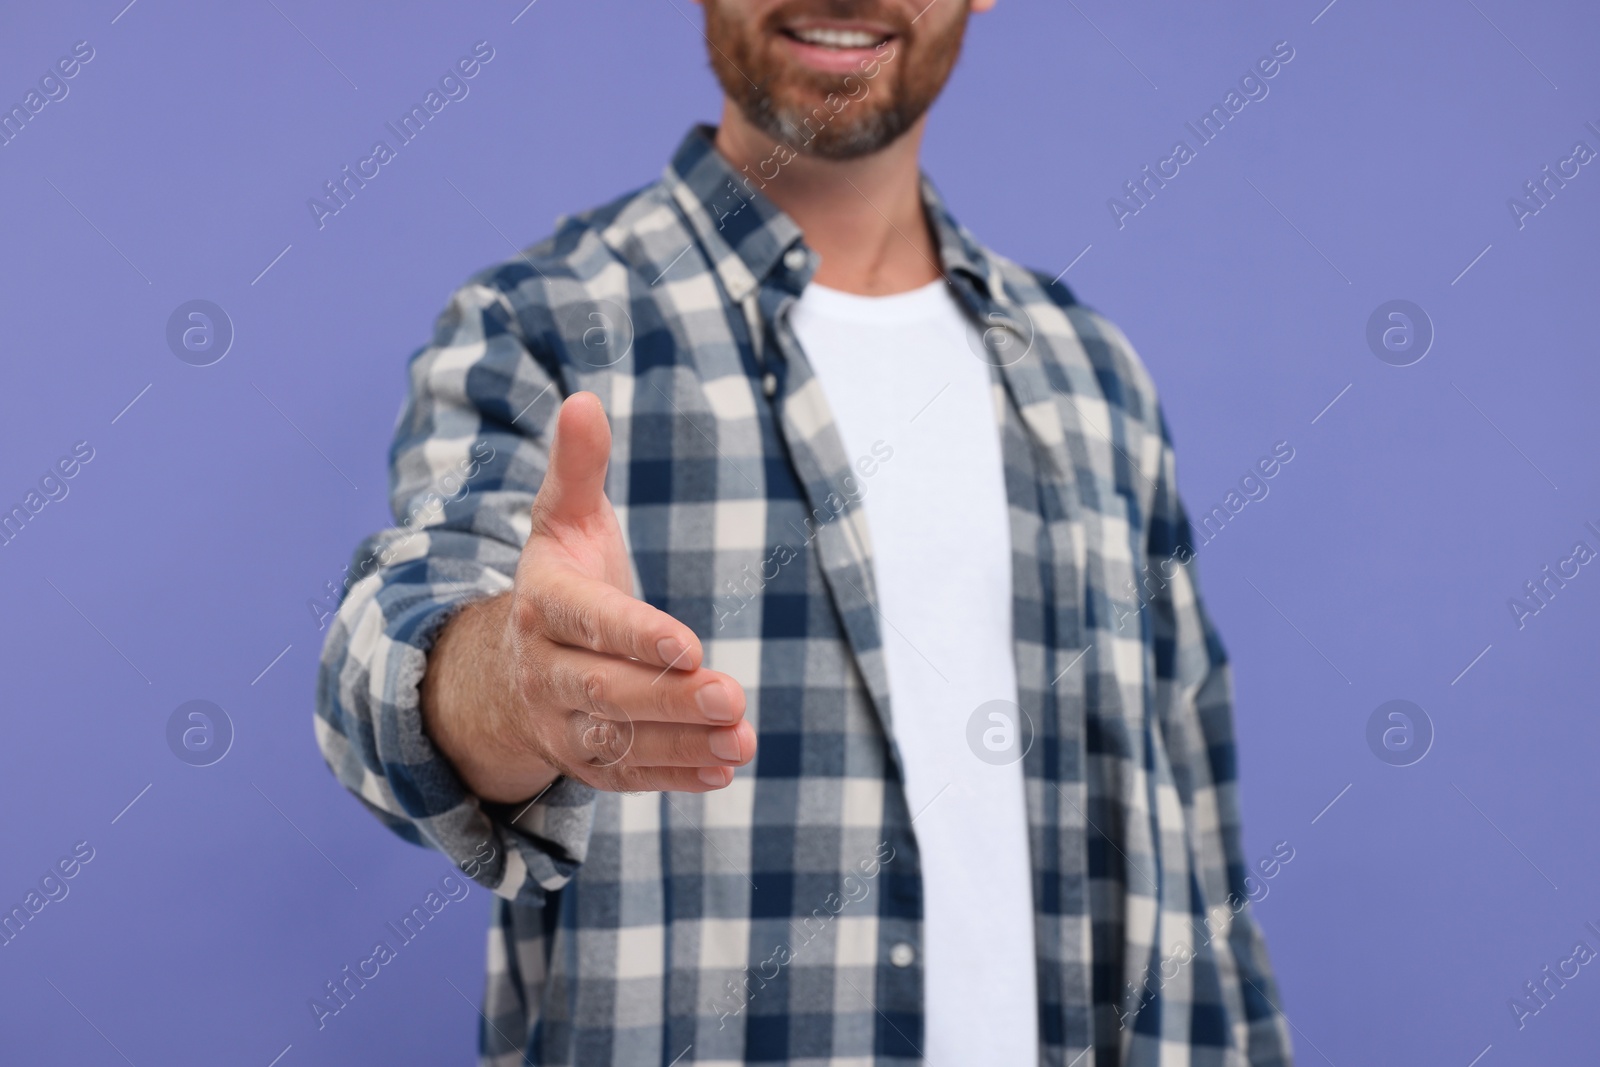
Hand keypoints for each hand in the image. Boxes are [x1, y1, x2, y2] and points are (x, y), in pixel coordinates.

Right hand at [421, 392, 754, 801]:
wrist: (505, 667)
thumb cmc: (560, 579)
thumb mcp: (562, 521)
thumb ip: (577, 468)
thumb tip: (584, 400)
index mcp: (543, 605)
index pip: (589, 623)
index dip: (634, 634)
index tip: (688, 643)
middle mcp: (544, 670)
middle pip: (606, 692)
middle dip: (669, 699)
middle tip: (734, 696)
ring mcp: (561, 723)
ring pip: (620, 742)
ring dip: (683, 743)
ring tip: (744, 740)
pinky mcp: (585, 763)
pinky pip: (628, 777)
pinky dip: (674, 777)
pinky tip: (724, 769)